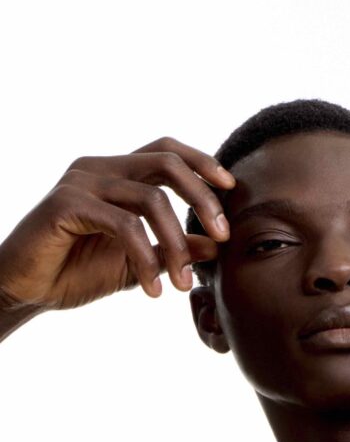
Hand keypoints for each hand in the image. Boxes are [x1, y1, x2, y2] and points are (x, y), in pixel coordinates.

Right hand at [0, 137, 235, 312]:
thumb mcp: (140, 262)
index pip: (167, 151)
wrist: (25, 290)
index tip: (232, 189)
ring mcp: (81, 182)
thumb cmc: (77, 271)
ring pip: (151, 199)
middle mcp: (99, 168)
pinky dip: (146, 259)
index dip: (202, 163)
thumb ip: (174, 249)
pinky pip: (124, 225)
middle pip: (166, 163)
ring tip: (182, 282)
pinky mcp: (66, 204)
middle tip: (224, 236)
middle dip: (203, 198)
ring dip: (177, 244)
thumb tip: (216, 244)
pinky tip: (154, 290)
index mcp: (117, 174)